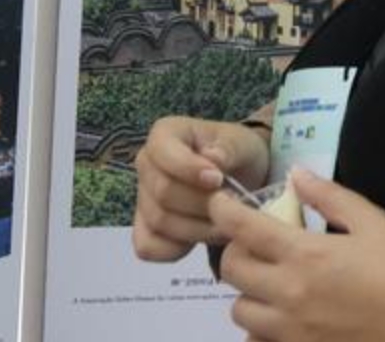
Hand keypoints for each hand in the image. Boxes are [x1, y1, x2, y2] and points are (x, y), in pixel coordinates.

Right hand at [132, 116, 270, 262]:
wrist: (240, 179)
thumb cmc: (238, 155)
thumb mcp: (242, 144)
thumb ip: (228, 149)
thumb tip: (212, 159)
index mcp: (164, 134)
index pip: (163, 152)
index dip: (189, 169)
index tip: (218, 180)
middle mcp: (146, 164)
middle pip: (164, 193)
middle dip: (202, 204)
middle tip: (231, 204)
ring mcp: (142, 198)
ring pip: (160, 222)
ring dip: (198, 228)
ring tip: (225, 221)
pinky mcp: (144, 229)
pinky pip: (148, 247)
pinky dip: (177, 249)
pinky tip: (201, 236)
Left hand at [213, 167, 384, 341]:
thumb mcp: (371, 219)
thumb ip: (328, 196)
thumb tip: (295, 174)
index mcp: (306, 254)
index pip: (243, 229)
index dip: (222, 211)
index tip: (218, 202)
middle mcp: (289, 294)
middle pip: (231, 272)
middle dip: (235, 250)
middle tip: (255, 242)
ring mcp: (292, 330)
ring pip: (239, 311)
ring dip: (247, 291)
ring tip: (270, 280)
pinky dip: (261, 328)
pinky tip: (282, 314)